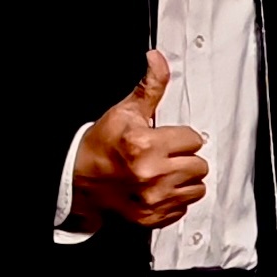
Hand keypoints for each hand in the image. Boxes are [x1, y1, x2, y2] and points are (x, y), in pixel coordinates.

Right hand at [70, 50, 208, 230]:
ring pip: (196, 188)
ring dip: (184, 180)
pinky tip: (157, 189)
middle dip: (185, 158)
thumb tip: (157, 59)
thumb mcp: (124, 112)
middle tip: (163, 156)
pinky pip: (184, 208)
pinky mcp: (152, 217)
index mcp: (145, 145)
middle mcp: (151, 174)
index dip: (180, 137)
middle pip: (199, 165)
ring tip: (162, 173)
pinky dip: (175, 200)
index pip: (193, 139)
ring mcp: (153, 198)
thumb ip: (150, 87)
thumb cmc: (100, 146)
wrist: (76, 180)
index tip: (164, 139)